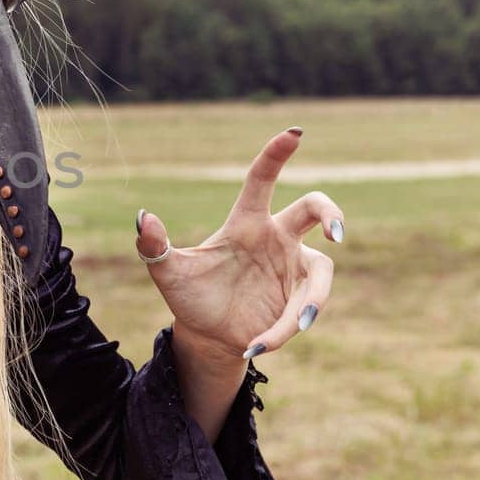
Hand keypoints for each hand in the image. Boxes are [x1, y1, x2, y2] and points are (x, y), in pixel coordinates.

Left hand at [136, 127, 342, 363]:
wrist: (206, 334)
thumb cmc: (191, 295)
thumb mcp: (167, 272)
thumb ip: (154, 246)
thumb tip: (142, 217)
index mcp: (245, 223)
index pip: (261, 180)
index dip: (275, 156)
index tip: (294, 133)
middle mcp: (276, 239)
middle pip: (314, 211)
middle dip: (331, 214)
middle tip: (337, 233)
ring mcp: (293, 268)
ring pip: (322, 270)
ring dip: (313, 299)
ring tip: (296, 325)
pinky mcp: (300, 299)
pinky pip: (305, 310)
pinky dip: (284, 330)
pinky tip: (258, 346)